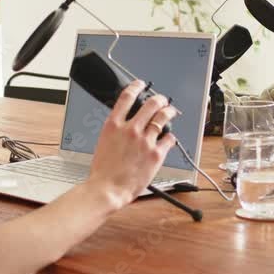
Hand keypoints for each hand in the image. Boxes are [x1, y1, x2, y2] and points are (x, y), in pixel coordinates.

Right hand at [86, 81, 178, 209]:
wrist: (107, 189)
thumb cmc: (103, 171)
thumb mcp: (104, 142)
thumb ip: (116, 131)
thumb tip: (125, 125)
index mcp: (114, 125)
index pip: (127, 97)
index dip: (136, 87)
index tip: (140, 84)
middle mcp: (131, 130)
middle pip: (150, 104)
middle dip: (158, 99)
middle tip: (161, 99)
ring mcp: (145, 141)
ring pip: (162, 117)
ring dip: (168, 111)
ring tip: (170, 110)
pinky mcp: (156, 154)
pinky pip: (169, 139)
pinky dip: (170, 137)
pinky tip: (170, 137)